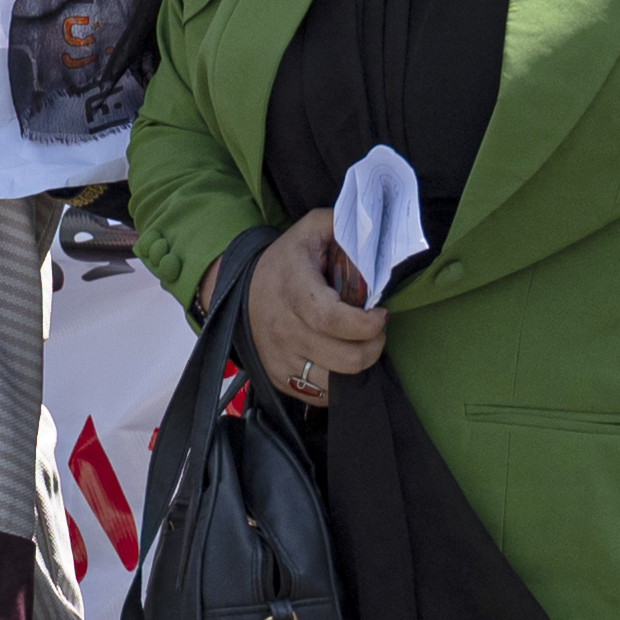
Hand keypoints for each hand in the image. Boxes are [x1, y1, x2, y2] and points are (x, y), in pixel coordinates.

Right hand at [245, 215, 387, 402]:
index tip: (381, 315)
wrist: (237, 289)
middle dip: (373, 348)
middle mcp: (285, 329)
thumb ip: (342, 223)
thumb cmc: (285, 261)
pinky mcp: (279, 378)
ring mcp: (280, 358)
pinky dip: (338, 385)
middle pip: (343, 358)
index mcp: (294, 291)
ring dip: (358, 368)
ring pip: (334, 383)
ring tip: (362, 347)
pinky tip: (342, 362)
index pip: (333, 319)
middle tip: (377, 333)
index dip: (366, 324)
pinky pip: (318, 396)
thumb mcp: (310, 230)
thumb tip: (375, 227)